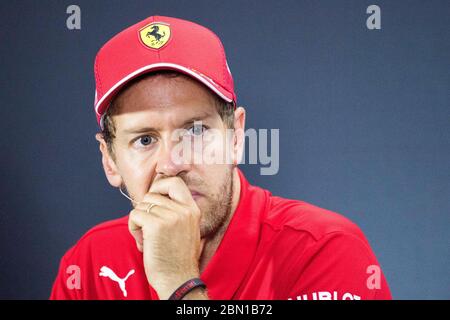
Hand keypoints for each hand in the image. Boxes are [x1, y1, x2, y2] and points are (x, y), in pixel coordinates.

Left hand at [128, 176, 204, 299]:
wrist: (178, 280)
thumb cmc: (178, 257)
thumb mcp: (187, 229)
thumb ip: (177, 211)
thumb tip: (156, 193)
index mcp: (193, 210)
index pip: (174, 182)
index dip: (159, 186)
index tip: (154, 199)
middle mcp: (184, 210)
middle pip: (152, 194)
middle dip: (145, 209)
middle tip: (149, 227)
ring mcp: (171, 217)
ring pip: (141, 205)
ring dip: (139, 220)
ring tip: (147, 238)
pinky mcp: (156, 225)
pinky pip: (134, 215)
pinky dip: (133, 227)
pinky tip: (142, 241)